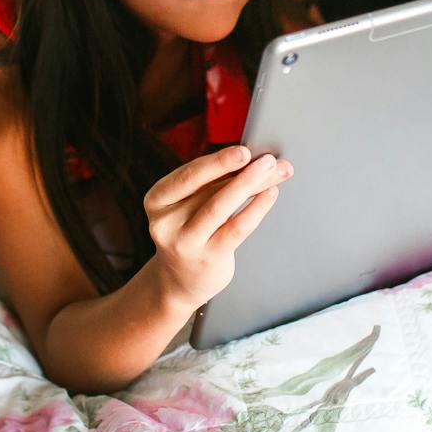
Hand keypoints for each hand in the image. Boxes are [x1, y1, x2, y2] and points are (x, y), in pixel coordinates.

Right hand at [144, 145, 293, 308]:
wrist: (179, 280)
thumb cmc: (190, 231)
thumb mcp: (191, 204)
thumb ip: (214, 182)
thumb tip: (253, 158)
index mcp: (157, 199)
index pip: (189, 175)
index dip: (217, 162)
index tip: (244, 151)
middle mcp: (166, 222)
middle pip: (209, 189)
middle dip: (242, 171)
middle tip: (268, 159)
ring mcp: (185, 243)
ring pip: (221, 207)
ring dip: (251, 185)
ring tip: (274, 172)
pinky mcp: (208, 258)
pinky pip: (236, 228)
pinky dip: (256, 208)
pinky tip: (270, 194)